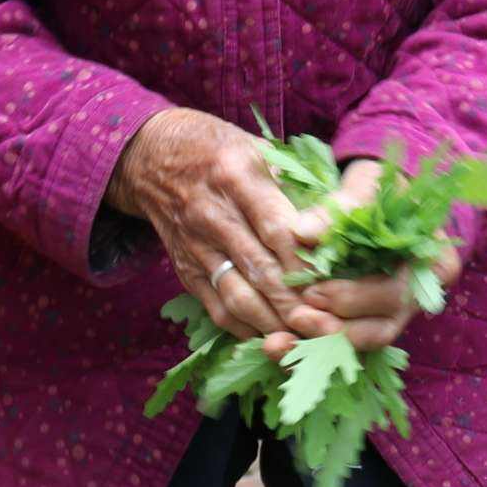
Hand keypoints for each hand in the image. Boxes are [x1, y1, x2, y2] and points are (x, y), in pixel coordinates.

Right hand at [109, 109, 311, 357]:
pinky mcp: (184, 270)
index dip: (306, 261)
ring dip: (273, 323)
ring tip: (306, 339)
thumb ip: (292, 183)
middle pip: (261, 269)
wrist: (151, 157)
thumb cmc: (217, 148)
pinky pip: (216, 307)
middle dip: (296, 303)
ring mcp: (194, 246)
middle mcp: (211, 214)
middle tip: (330, 326)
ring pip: (238, 296)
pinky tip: (272, 337)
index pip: (277, 228)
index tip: (335, 282)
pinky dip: (246, 328)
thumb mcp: (257, 147)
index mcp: (235, 176)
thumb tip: (330, 223)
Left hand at [280, 160, 462, 354]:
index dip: (356, 298)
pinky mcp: (366, 325)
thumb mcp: (366, 185)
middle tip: (295, 313)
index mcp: (434, 263)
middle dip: (335, 323)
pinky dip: (309, 349)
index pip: (399, 291)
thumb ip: (343, 204)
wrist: (371, 201)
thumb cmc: (375, 190)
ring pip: (362, 343)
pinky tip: (275, 346)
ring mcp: (394, 316)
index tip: (313, 291)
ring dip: (319, 344)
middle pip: (382, 324)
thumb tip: (303, 232)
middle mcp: (419, 298)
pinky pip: (342, 349)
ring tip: (279, 339)